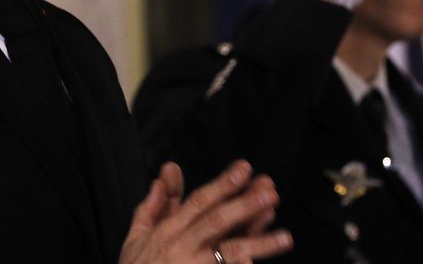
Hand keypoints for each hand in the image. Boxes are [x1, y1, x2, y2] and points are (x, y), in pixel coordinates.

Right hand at [119, 161, 292, 263]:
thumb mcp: (137, 235)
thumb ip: (154, 205)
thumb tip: (167, 173)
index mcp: (167, 232)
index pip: (198, 203)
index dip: (222, 185)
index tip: (245, 169)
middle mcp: (181, 249)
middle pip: (216, 222)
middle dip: (244, 206)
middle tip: (270, 192)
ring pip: (228, 253)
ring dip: (258, 243)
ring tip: (285, 237)